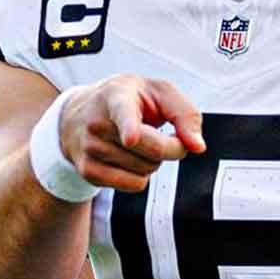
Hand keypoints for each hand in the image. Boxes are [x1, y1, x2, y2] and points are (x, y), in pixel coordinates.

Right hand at [57, 74, 205, 191]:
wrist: (82, 113)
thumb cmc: (132, 100)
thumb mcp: (160, 93)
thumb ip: (185, 114)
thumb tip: (197, 147)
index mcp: (116, 95)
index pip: (123, 113)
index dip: (129, 127)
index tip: (131, 139)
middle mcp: (97, 123)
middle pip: (153, 150)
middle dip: (173, 147)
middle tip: (170, 135)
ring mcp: (89, 149)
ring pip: (146, 170)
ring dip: (154, 160)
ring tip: (141, 142)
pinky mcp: (88, 172)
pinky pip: (135, 185)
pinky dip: (142, 175)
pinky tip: (131, 158)